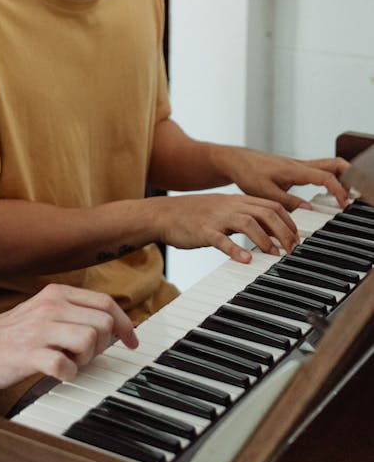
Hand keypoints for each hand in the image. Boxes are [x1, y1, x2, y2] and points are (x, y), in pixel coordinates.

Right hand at [0, 284, 137, 390]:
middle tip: (87, 355)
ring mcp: (40, 330)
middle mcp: (51, 307)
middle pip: (103, 323)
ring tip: (69, 362)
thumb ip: (74, 312)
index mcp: (56, 294)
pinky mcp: (30, 354)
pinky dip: (68, 375)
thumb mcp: (44, 311)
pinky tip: (57, 373)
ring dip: (86, 360)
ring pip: (89, 341)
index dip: (125, 323)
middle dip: (103, 345)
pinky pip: (66, 366)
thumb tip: (110, 325)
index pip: (105, 302)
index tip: (131, 341)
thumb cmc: (11, 334)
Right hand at [155, 192, 299, 262]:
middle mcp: (230, 206)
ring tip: (274, 255)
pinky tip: (245, 260)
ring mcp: (216, 217)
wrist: (164, 213)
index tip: (297, 238)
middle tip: (292, 250)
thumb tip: (271, 232)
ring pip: (248, 223)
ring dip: (265, 240)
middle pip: (265, 212)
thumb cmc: (195, 215)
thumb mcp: (224, 211)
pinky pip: (221, 239)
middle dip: (284, 232)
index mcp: (237, 201)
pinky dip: (235, 249)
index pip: (272, 205)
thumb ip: (245, 217)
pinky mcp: (203, 230)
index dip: (289, 221)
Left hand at [216, 147, 349, 210]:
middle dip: (349, 177)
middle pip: (334, 164)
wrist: (236, 161)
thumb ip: (288, 202)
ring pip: (328, 165)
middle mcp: (300, 165)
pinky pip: (319, 170)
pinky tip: (329, 193)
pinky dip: (330, 179)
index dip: (338, 190)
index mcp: (294, 170)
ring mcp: (299, 165)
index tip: (344, 204)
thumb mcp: (265, 192)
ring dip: (341, 178)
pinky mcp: (295, 169)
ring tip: (344, 197)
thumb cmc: (248, 174)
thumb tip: (310, 209)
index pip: (325, 176)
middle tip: (353, 196)